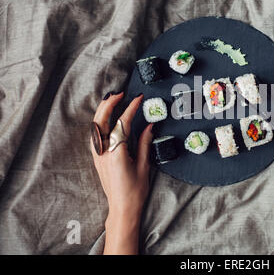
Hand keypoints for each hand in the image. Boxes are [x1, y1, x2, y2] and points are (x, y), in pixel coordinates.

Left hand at [90, 92, 152, 253]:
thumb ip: (144, 143)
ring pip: (95, 126)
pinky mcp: (97, 158)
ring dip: (103, 111)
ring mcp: (97, 155)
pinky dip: (100, 122)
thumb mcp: (144, 166)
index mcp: (117, 153)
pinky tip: (107, 118)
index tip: (138, 98)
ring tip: (112, 100)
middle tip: (120, 93)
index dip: (130, 109)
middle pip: (101, 121)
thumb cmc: (135, 191)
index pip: (122, 124)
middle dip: (109, 104)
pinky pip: (95, 134)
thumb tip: (149, 125)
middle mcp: (103, 152)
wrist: (122, 208)